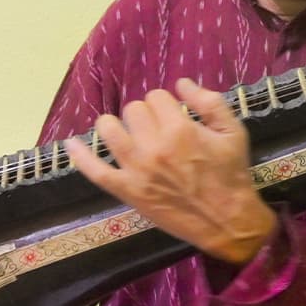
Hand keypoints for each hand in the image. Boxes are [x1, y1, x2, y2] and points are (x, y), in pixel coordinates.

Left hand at [64, 78, 277, 264]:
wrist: (227, 222)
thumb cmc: (232, 174)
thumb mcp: (233, 132)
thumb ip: (209, 102)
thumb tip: (182, 83)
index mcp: (180, 129)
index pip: (157, 96)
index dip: (166, 104)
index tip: (174, 116)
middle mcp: (154, 147)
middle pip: (133, 110)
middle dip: (146, 114)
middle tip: (159, 130)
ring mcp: (136, 170)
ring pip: (109, 129)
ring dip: (115, 125)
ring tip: (128, 133)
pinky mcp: (127, 191)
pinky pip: (95, 171)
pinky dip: (80, 157)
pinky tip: (71, 144)